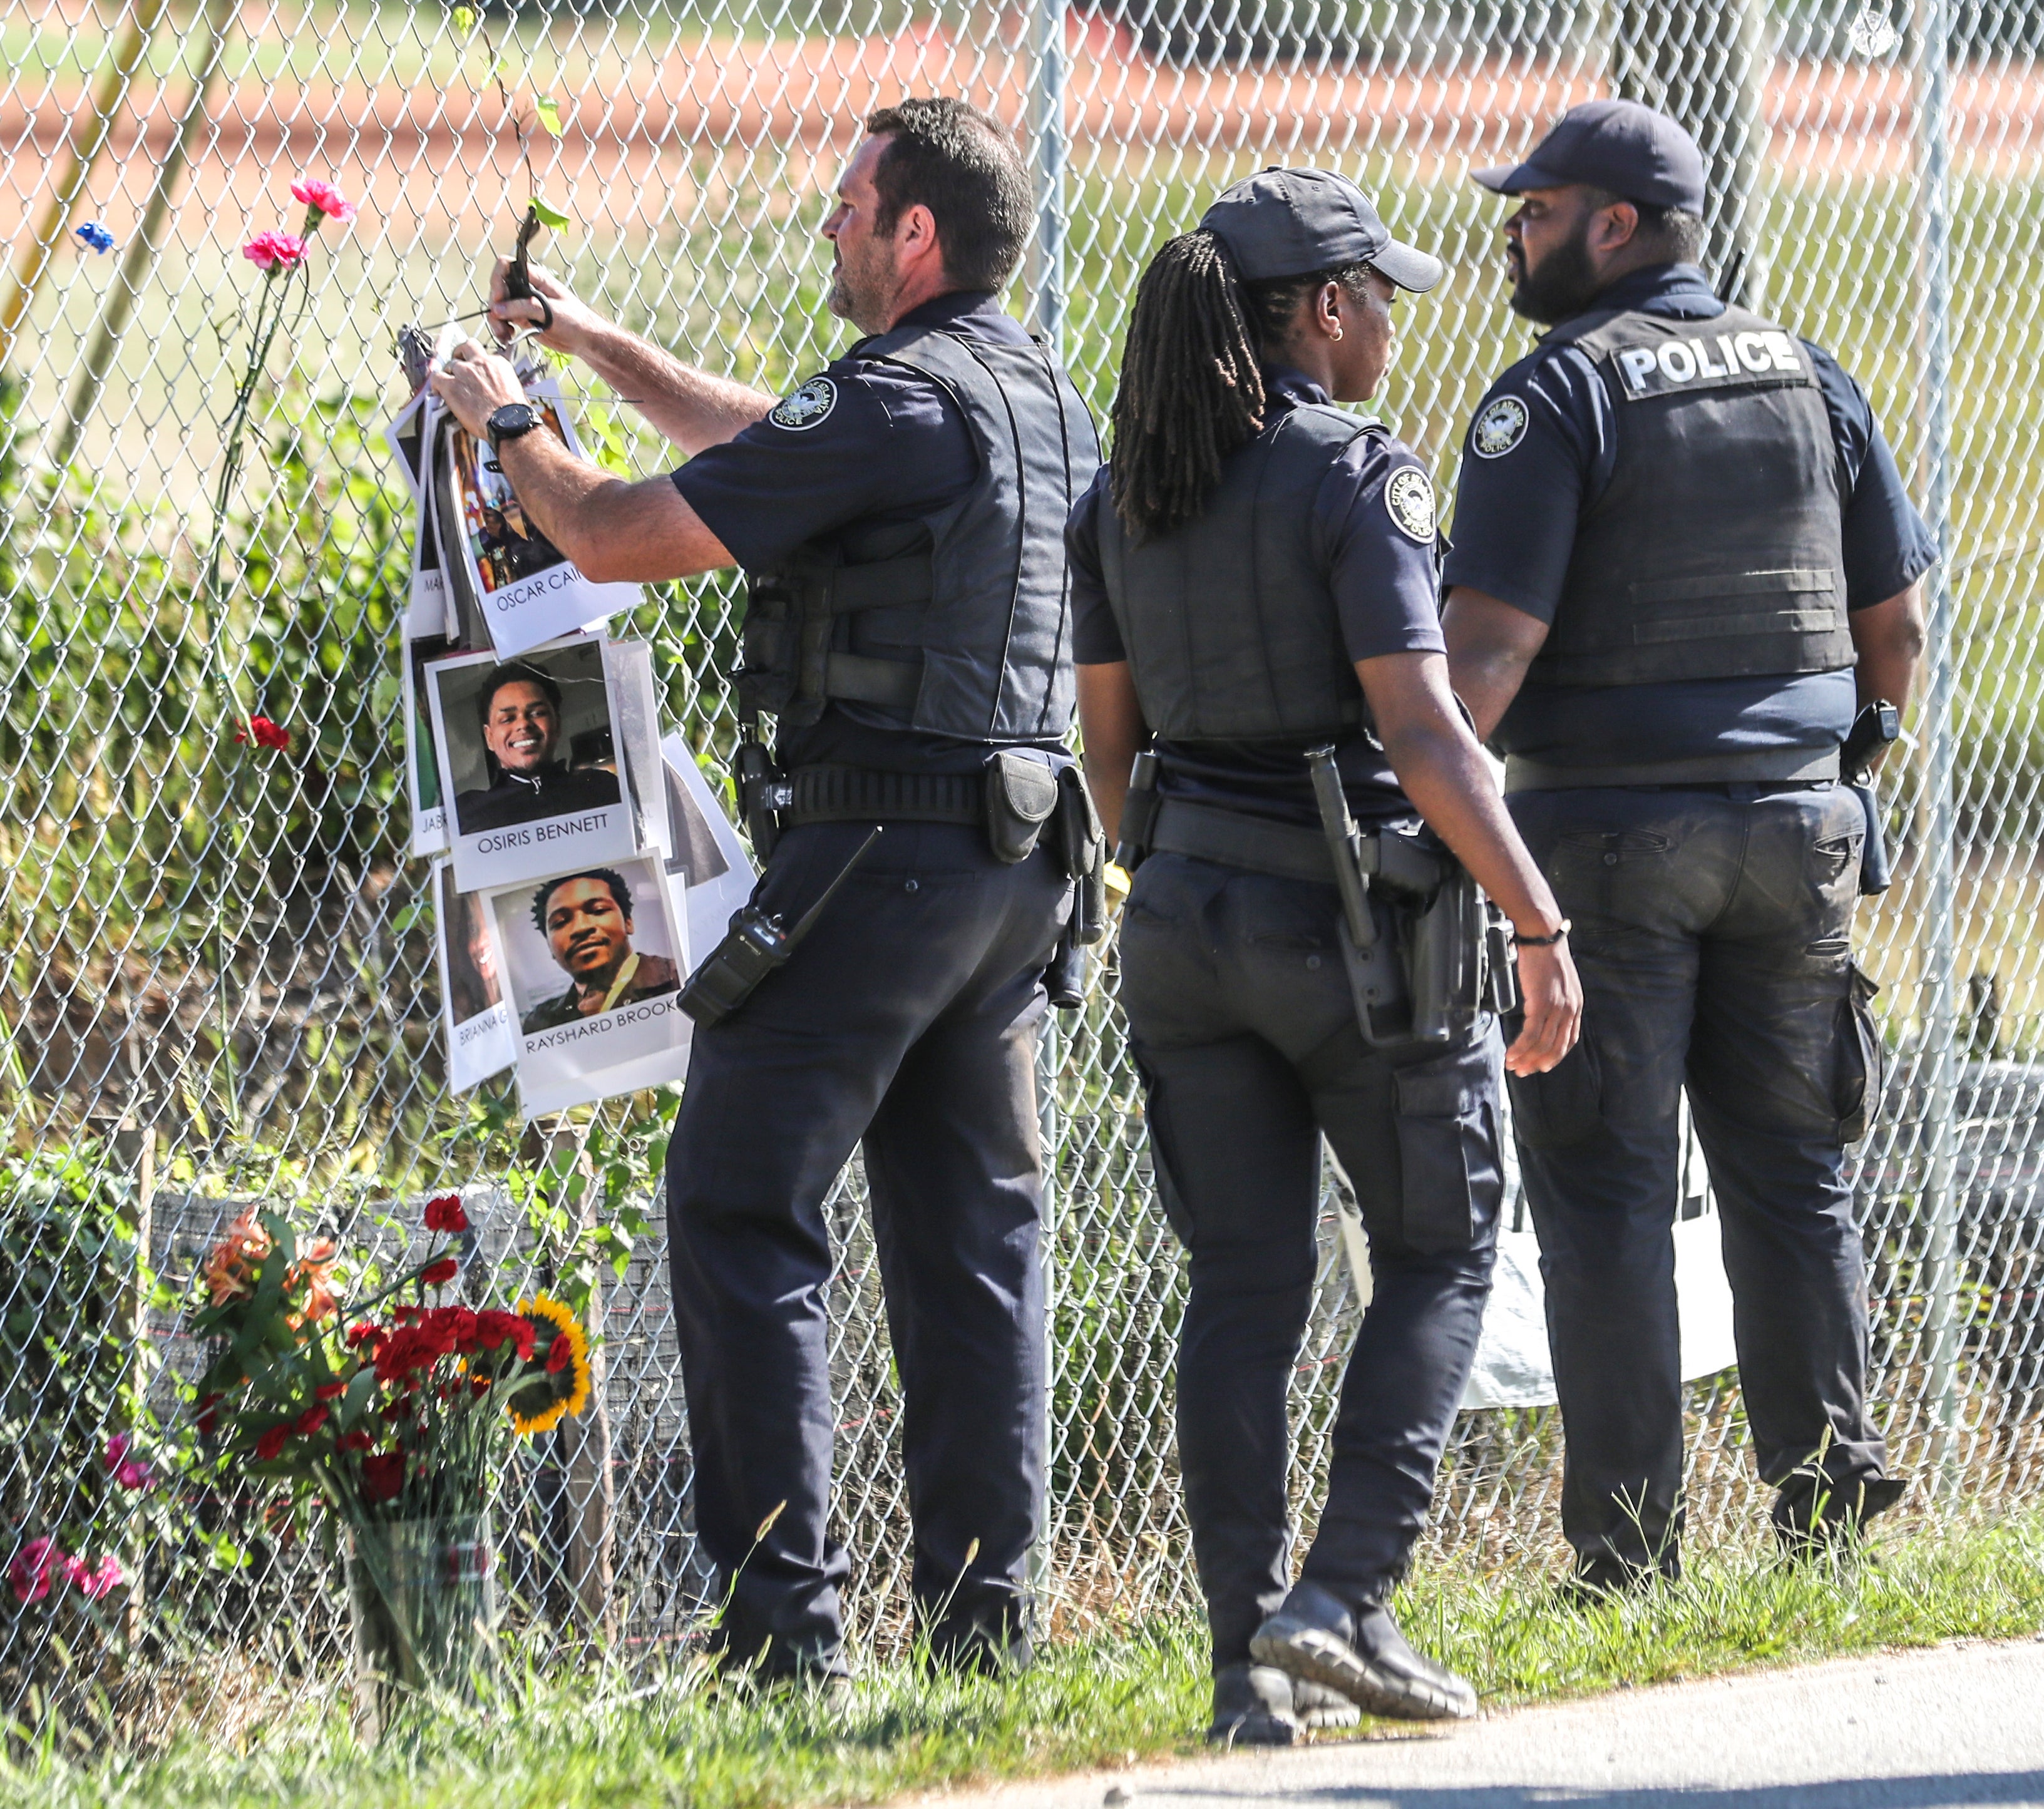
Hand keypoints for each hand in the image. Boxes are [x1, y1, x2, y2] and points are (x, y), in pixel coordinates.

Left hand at [428, 340, 525, 439]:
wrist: (509, 423)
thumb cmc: (515, 413)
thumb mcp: (514, 389)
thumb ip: (501, 382)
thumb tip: (496, 387)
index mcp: (498, 363)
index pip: (484, 355)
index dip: (478, 363)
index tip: (477, 369)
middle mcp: (480, 363)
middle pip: (466, 347)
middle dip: (461, 354)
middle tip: (459, 362)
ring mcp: (465, 373)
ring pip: (450, 363)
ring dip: (449, 372)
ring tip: (449, 381)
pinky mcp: (451, 386)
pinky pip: (436, 377)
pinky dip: (435, 383)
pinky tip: (438, 390)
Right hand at [487, 258, 600, 354]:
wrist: (584, 339)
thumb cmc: (575, 319)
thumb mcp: (550, 311)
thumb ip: (523, 308)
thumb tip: (497, 309)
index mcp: (535, 277)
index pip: (506, 266)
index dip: (498, 280)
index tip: (500, 298)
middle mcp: (525, 287)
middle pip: (498, 287)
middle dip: (496, 304)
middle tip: (501, 321)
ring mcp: (522, 303)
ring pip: (498, 306)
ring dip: (496, 320)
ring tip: (504, 334)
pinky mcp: (521, 318)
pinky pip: (503, 320)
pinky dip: (501, 328)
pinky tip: (507, 337)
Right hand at [1504, 938, 1581, 1076]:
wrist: (1543, 938)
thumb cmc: (1545, 956)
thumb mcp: (1557, 981)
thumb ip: (1555, 998)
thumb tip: (1541, 1011)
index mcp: (1575, 1005)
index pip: (1568, 1040)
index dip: (1554, 1056)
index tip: (1540, 1065)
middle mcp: (1570, 1010)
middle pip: (1555, 1047)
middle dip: (1538, 1063)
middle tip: (1523, 1071)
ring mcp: (1557, 1008)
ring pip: (1542, 1044)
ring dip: (1525, 1058)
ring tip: (1512, 1065)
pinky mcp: (1542, 1004)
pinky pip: (1531, 1034)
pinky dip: (1520, 1047)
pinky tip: (1511, 1053)